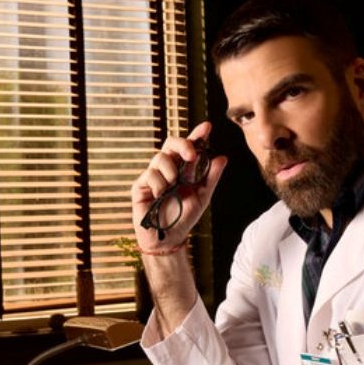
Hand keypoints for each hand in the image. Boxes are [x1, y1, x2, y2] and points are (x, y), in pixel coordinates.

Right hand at [130, 121, 227, 252]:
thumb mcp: (202, 197)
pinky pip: (150, 174)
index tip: (207, 127)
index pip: (189, 147)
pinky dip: (159, 184)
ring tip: (173, 186)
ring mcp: (153, 176)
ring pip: (160, 157)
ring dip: (171, 170)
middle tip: (192, 154)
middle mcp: (167, 169)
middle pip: (171, 143)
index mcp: (183, 169)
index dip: (197, 135)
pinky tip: (160, 196)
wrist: (169, 237)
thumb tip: (222, 157)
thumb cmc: (184, 217)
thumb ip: (211, 177)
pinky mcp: (141, 185)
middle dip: (182, 144)